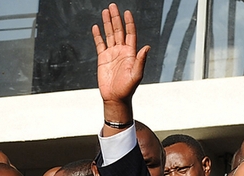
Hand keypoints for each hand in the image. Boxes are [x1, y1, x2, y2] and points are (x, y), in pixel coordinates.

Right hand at [92, 3, 149, 131]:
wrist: (115, 98)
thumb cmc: (128, 88)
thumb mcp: (136, 74)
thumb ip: (141, 60)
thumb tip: (147, 47)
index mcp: (131, 53)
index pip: (130, 34)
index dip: (129, 23)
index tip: (127, 12)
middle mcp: (122, 51)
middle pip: (119, 30)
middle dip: (116, 18)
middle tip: (113, 6)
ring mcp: (112, 54)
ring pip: (109, 35)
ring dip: (107, 23)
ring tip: (105, 11)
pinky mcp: (103, 59)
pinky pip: (100, 44)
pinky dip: (98, 35)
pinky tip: (96, 27)